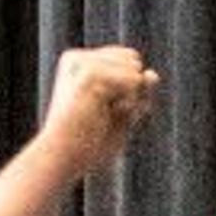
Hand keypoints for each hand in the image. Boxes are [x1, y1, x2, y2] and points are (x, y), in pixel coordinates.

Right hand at [38, 45, 160, 178]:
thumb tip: (153, 74)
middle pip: (134, 64)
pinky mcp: (90, 72)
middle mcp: (79, 58)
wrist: (62, 157)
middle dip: (131, 94)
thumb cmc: (88, 144)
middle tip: (102, 116)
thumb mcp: (123, 115)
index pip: (129, 64)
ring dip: (129, 101)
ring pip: (135, 71)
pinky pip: (134, 80)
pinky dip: (129, 103)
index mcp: (80, 64)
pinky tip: (103, 114)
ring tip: (100, 116)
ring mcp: (82, 62)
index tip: (102, 113)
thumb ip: (141, 93)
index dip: (129, 93)